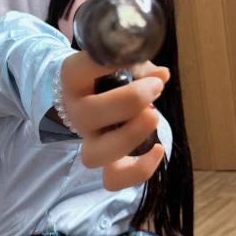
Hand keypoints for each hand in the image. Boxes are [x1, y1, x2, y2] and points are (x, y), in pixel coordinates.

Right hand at [60, 51, 168, 190]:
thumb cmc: (108, 73)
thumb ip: (140, 66)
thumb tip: (162, 75)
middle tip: (155, 87)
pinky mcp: (106, 161)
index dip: (112, 62)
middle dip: (130, 100)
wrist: (89, 95)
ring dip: (129, 136)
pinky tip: (158, 149)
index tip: (135, 56)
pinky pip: (113, 180)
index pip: (81, 68)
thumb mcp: (121, 61)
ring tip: (153, 118)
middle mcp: (76, 112)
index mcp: (73, 79)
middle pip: (91, 114)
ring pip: (96, 154)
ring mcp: (89, 140)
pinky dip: (139, 170)